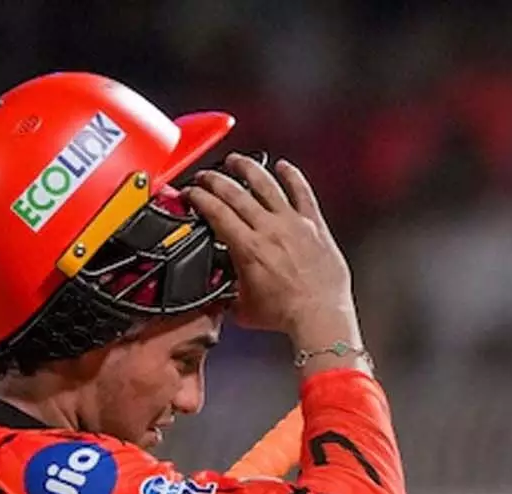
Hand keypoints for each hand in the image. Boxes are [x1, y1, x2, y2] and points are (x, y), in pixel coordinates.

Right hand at [183, 154, 357, 340]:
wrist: (320, 315)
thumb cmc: (286, 314)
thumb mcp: (244, 306)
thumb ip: (230, 294)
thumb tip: (222, 293)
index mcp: (247, 248)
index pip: (216, 212)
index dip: (199, 198)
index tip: (191, 193)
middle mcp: (269, 229)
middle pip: (235, 193)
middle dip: (215, 180)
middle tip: (206, 175)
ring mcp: (292, 223)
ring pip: (266, 184)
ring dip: (248, 168)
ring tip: (236, 160)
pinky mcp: (313, 224)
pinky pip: (302, 192)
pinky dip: (292, 176)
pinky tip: (283, 166)